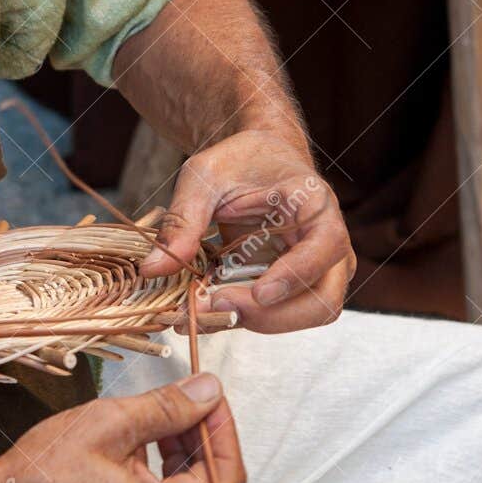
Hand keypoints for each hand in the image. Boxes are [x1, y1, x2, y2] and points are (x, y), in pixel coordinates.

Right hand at [0, 374, 246, 482]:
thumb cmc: (39, 478)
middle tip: (189, 409)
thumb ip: (168, 407)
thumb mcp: (108, 425)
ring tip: (163, 429)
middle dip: (210, 449)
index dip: (223, 428)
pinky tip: (145, 460)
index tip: (209, 394)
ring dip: (193, 471)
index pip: (228, 473)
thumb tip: (209, 391)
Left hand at [141, 131, 355, 334]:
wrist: (256, 161)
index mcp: (316, 204)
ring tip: (195, 313)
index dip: (296, 275)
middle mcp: (327, 245)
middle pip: (322, 300)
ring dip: (249, 322)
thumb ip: (183, 220)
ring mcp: (314, 271)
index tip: (258, 293)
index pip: (325, 246)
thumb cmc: (240, 160)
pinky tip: (199, 313)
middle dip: (270, 316)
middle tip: (215, 307)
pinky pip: (273, 315)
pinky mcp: (291, 288)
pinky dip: (237, 318)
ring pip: (300, 317)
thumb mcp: (205, 177)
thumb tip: (154, 269)